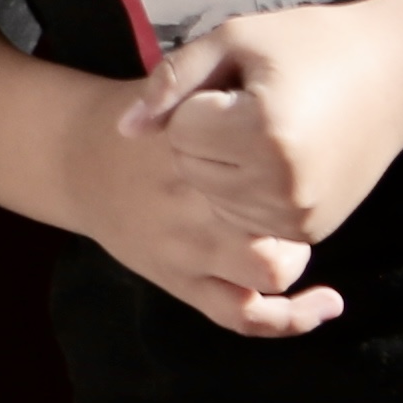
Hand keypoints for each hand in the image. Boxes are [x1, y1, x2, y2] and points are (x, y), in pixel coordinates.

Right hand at [62, 85, 341, 338]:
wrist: (76, 160)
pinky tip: (327, 303)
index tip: (302, 142)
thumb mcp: (170, 85)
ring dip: (295, 253)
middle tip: (291, 192)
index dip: (295, 151)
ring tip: (292, 238)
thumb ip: (211, 83)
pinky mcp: (182, 283)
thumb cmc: (139, 123)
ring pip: (267, 270)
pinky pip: (244, 316)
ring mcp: (187, 251)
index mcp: (191, 148)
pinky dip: (291, 318)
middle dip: (298, 204)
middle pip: (276, 215)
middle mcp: (192, 203)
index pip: (265, 153)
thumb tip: (273, 92)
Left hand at [103, 0, 402, 333]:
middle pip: (193, 168)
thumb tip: (125, 130)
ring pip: (213, 198)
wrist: (393, 78)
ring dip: (223, 166)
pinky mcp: (310, 230)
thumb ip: (173, 81)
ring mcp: (298, 214)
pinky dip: (246, 191)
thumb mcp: (235, 41)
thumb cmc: (309, 46)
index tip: (241, 83)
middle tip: (253, 105)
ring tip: (264, 130)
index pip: (181, 129)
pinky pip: (245, 218)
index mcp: (261, 129)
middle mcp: (281, 182)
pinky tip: (276, 158)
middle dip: (206, 136)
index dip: (201, 99)